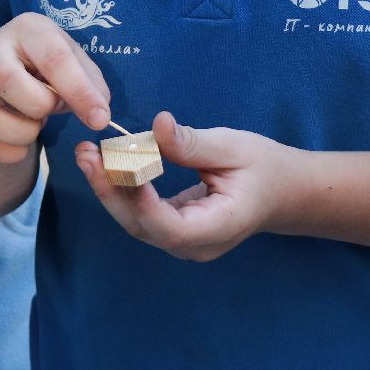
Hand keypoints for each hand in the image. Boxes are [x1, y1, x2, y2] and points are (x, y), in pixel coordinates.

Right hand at [0, 12, 111, 163]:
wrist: (7, 72)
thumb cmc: (49, 67)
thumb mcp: (76, 66)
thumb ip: (93, 88)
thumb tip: (98, 116)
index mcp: (28, 28)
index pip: (52, 58)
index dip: (79, 92)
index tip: (99, 119)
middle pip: (4, 78)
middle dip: (39, 106)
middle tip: (50, 110)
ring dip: (21, 133)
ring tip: (33, 125)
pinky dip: (6, 153)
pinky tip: (20, 146)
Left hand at [75, 111, 284, 261]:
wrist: (282, 192)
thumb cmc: (264, 168)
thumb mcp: (234, 147)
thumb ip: (193, 143)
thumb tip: (157, 125)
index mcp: (218, 227)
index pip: (171, 227)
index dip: (142, 201)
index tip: (123, 164)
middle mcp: (196, 244)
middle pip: (142, 226)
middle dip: (110, 190)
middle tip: (87, 154)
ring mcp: (182, 242)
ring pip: (135, 222)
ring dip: (109, 188)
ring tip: (87, 154)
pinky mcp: (172, 230)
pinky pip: (140, 214)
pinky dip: (121, 189)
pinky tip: (104, 163)